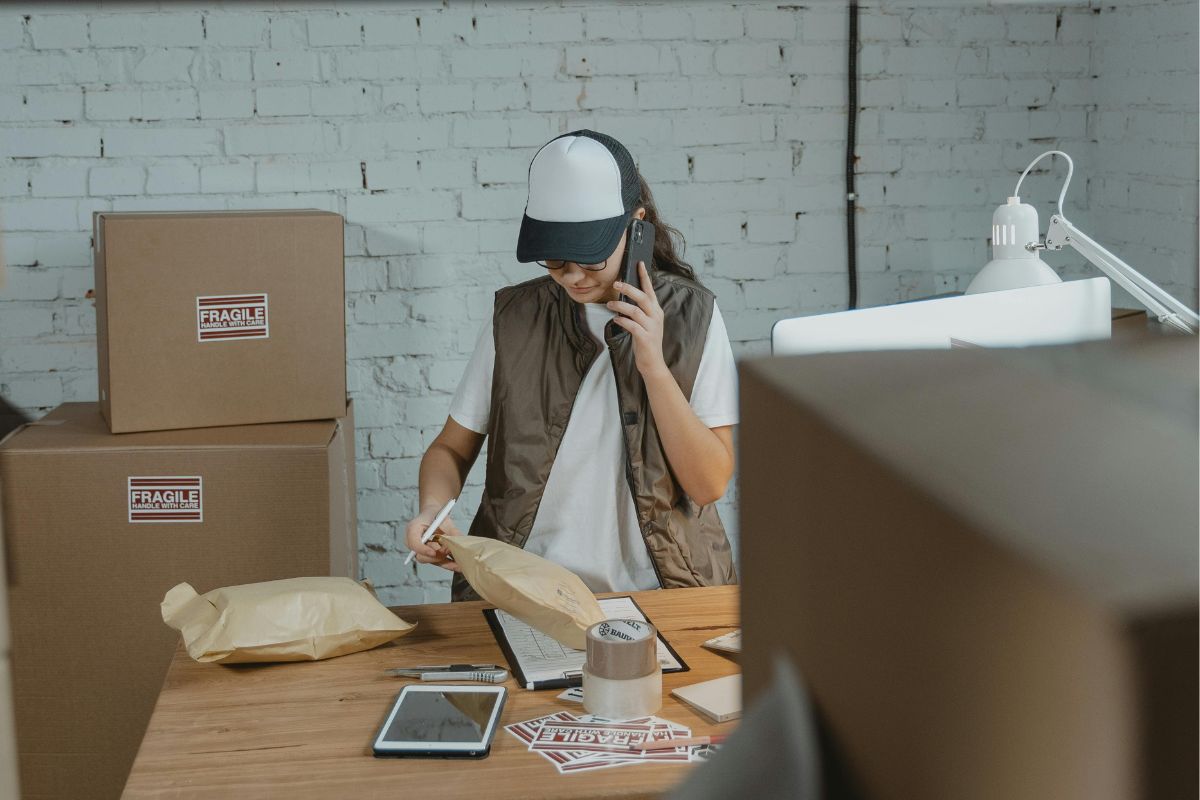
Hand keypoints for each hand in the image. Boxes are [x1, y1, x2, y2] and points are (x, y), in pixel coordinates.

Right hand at [404, 503, 463, 572]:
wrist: (435, 515)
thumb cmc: (436, 515)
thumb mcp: (444, 519)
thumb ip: (451, 530)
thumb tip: (461, 541)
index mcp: (413, 530)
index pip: (413, 543)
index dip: (423, 549)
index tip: (434, 551)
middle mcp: (414, 543)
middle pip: (421, 557)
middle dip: (436, 555)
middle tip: (448, 549)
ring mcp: (422, 551)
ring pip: (431, 561)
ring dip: (445, 561)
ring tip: (458, 562)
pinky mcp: (430, 556)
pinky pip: (438, 563)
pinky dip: (449, 565)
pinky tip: (458, 566)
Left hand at [607, 261, 667, 377]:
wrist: (653, 363)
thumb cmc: (646, 341)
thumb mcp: (645, 323)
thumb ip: (638, 310)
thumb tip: (623, 297)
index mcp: (656, 310)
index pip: (650, 290)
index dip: (644, 277)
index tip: (639, 264)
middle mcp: (656, 316)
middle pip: (643, 298)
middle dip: (628, 289)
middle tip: (615, 284)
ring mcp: (652, 327)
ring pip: (635, 311)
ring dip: (620, 306)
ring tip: (609, 305)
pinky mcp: (646, 338)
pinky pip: (632, 326)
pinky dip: (622, 321)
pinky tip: (615, 319)